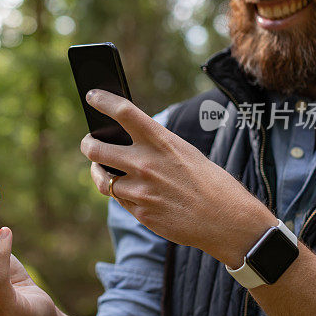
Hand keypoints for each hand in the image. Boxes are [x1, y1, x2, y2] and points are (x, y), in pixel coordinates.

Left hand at [79, 89, 273, 265]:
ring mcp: (141, 190)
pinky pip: (121, 200)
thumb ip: (155, 146)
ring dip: (100, 174)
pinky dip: (123, 195)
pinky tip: (133, 192)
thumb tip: (125, 141)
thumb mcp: (184, 152)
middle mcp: (146, 164)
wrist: (228, 220)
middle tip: (89, 143)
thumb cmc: (209, 182)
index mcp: (161, 141)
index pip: (124, 112)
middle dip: (88, 145)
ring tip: (101, 170)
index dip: (103, 101)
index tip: (92, 96)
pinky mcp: (141, 213)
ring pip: (103, 179)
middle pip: (96, 149)